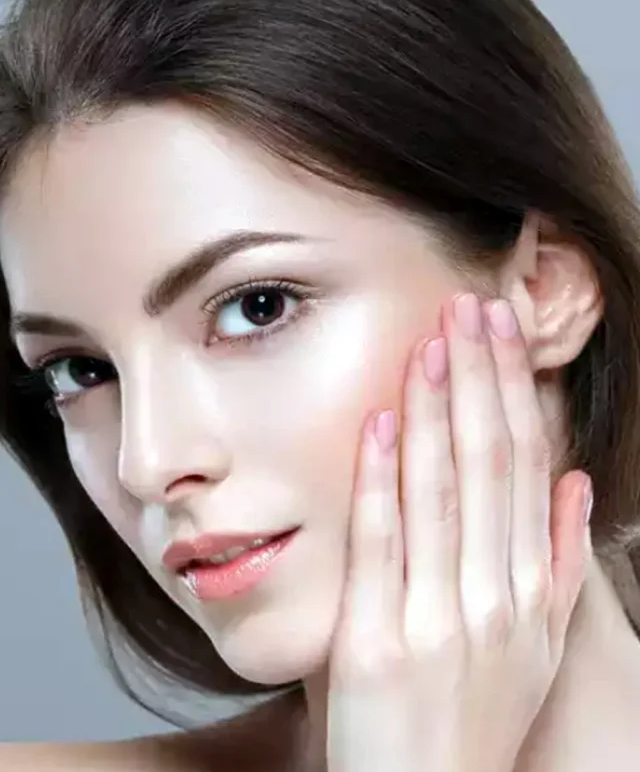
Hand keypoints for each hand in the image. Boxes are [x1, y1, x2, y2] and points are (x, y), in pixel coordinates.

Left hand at [326, 294, 590, 771]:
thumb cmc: (474, 718)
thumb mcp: (533, 648)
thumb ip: (557, 565)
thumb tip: (578, 486)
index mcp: (531, 594)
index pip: (528, 468)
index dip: (515, 393)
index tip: (503, 333)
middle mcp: (495, 600)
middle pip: (490, 464)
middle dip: (481, 379)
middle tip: (470, 307)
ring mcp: (437, 622)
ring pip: (441, 490)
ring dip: (435, 408)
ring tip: (432, 342)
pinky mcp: (376, 644)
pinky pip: (381, 542)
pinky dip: (381, 477)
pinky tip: (379, 422)